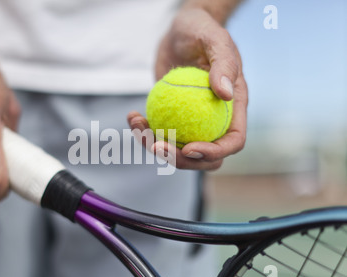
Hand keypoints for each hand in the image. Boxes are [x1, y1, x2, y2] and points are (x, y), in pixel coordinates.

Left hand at [128, 7, 247, 170]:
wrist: (180, 29)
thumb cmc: (202, 32)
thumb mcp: (216, 40)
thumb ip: (223, 65)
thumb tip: (226, 94)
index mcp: (232, 108)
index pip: (232, 141)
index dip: (214, 152)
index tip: (189, 148)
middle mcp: (214, 119)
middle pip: (203, 156)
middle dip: (179, 159)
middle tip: (155, 146)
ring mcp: (192, 120)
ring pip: (176, 149)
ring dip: (154, 145)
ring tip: (137, 123)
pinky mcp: (171, 116)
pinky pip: (158, 132)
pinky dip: (143, 129)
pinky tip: (132, 115)